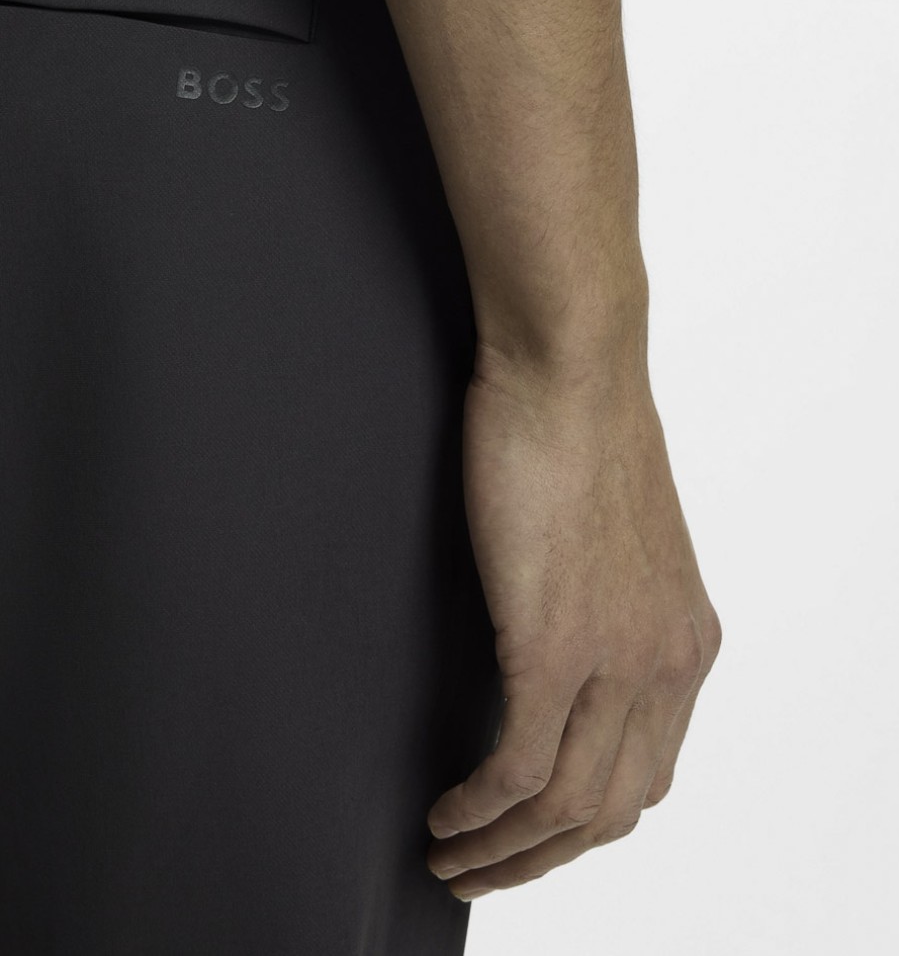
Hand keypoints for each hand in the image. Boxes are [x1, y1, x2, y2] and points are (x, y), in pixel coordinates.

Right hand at [425, 342, 721, 899]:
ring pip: (566, 807)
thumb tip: (566, 655)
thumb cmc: (583, 432)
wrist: (571, 366)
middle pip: (613, 809)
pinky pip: (518, 766)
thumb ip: (613, 610)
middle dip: (544, 859)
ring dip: (504, 852)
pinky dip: (478, 809)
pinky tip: (446, 813)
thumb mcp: (624, 543)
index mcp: (688, 640)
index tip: (536, 835)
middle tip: (485, 872)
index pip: (649, 772)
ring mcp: (614, 655)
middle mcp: (666, 660)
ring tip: (453, 858)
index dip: (588, 823)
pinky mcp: (553, 640)